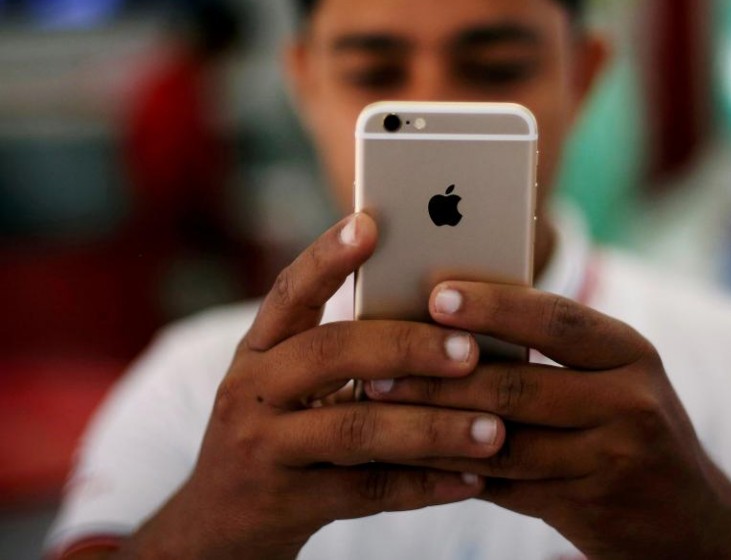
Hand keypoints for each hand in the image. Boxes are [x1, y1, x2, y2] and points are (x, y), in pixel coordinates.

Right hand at [117, 215, 505, 559]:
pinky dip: (425, 485)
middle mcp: (252, 389)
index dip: (328, 256)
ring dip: (432, 428)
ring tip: (493, 429)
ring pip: (356, 430)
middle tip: (471, 351)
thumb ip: (346, 353)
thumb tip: (448, 320)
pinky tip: (473, 481)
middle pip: (331, 353)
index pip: (291, 291)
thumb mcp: (292, 385)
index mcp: (260, 348)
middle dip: (407, 347)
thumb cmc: (279, 434)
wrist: (218, 526)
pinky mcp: (283, 502)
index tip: (371, 224)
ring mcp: (262, 447)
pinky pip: (366, 492)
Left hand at [364, 282, 730, 559]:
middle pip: (519, 384)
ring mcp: (612, 459)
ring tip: (378, 408)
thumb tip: (449, 318)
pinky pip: (505, 487)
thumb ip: (552, 350)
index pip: (556, 319)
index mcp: (630, 351)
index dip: (494, 306)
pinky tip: (411, 456)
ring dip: (432, 426)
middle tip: (375, 366)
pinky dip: (453, 471)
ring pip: (502, 441)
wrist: (690, 523)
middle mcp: (630, 401)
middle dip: (438, 376)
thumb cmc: (631, 426)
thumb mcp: (614, 376)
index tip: (436, 295)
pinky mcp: (588, 507)